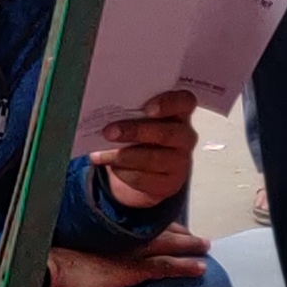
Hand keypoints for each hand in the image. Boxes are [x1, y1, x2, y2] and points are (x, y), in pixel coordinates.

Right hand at [50, 234, 211, 286]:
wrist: (47, 268)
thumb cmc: (49, 255)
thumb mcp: (68, 243)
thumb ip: (83, 242)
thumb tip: (85, 248)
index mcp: (108, 226)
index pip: (140, 222)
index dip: (158, 223)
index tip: (172, 223)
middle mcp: (122, 234)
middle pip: (158, 229)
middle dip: (179, 232)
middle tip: (197, 235)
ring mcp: (129, 251)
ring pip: (167, 244)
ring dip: (189, 245)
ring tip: (205, 246)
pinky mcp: (131, 270)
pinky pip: (165, 267)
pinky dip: (184, 267)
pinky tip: (200, 269)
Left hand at [96, 90, 201, 216]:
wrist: (145, 172)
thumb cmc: (140, 136)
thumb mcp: (139, 120)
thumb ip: (131, 113)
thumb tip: (105, 112)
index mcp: (180, 113)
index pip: (185, 102)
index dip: (168, 103)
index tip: (147, 109)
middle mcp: (185, 137)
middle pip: (166, 133)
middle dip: (135, 132)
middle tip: (109, 132)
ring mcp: (181, 162)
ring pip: (153, 159)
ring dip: (123, 156)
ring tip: (100, 154)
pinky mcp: (170, 184)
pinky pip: (145, 179)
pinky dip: (123, 173)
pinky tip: (112, 167)